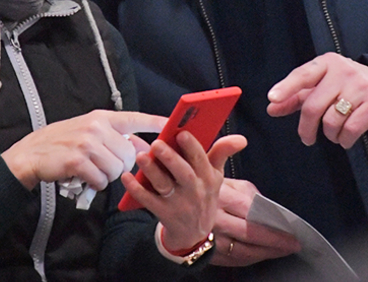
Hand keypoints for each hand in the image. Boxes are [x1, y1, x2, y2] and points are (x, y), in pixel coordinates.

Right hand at [1, 110, 163, 189]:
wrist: (31, 154)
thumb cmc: (62, 144)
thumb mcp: (88, 132)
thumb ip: (114, 137)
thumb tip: (143, 145)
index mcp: (101, 118)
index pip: (134, 118)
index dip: (154, 122)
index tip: (170, 123)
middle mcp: (96, 127)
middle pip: (128, 154)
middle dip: (120, 166)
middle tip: (103, 166)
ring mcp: (86, 143)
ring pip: (116, 169)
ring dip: (106, 176)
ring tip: (92, 171)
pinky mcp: (77, 161)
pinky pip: (100, 180)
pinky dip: (94, 184)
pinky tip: (84, 178)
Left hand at [120, 132, 246, 252]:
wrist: (195, 233)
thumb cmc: (203, 196)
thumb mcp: (216, 176)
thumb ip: (222, 153)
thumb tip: (241, 139)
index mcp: (208, 178)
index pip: (202, 160)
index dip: (193, 147)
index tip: (182, 133)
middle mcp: (194, 191)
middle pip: (183, 173)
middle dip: (170, 158)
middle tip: (157, 143)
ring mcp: (178, 204)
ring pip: (164, 186)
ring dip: (152, 171)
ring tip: (141, 156)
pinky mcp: (163, 213)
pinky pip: (148, 201)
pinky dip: (136, 189)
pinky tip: (127, 177)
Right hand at [209, 178, 300, 266]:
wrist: (173, 203)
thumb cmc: (202, 188)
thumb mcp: (223, 177)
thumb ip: (247, 190)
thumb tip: (268, 208)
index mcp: (220, 197)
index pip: (252, 214)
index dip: (273, 225)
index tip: (291, 230)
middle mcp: (214, 219)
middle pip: (250, 236)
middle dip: (275, 243)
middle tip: (293, 245)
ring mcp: (210, 238)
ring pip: (243, 252)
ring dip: (266, 254)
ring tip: (281, 251)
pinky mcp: (206, 251)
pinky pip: (233, 260)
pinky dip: (250, 259)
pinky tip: (261, 255)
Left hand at [267, 52, 367, 148]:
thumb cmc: (347, 89)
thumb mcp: (323, 87)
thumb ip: (297, 97)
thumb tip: (271, 108)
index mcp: (328, 63)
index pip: (303, 75)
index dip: (287, 87)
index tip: (272, 98)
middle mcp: (344, 70)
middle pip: (314, 106)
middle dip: (306, 128)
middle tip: (306, 138)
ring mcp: (362, 86)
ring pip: (331, 121)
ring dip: (329, 135)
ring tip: (334, 133)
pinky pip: (350, 130)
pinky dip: (344, 140)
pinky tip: (345, 139)